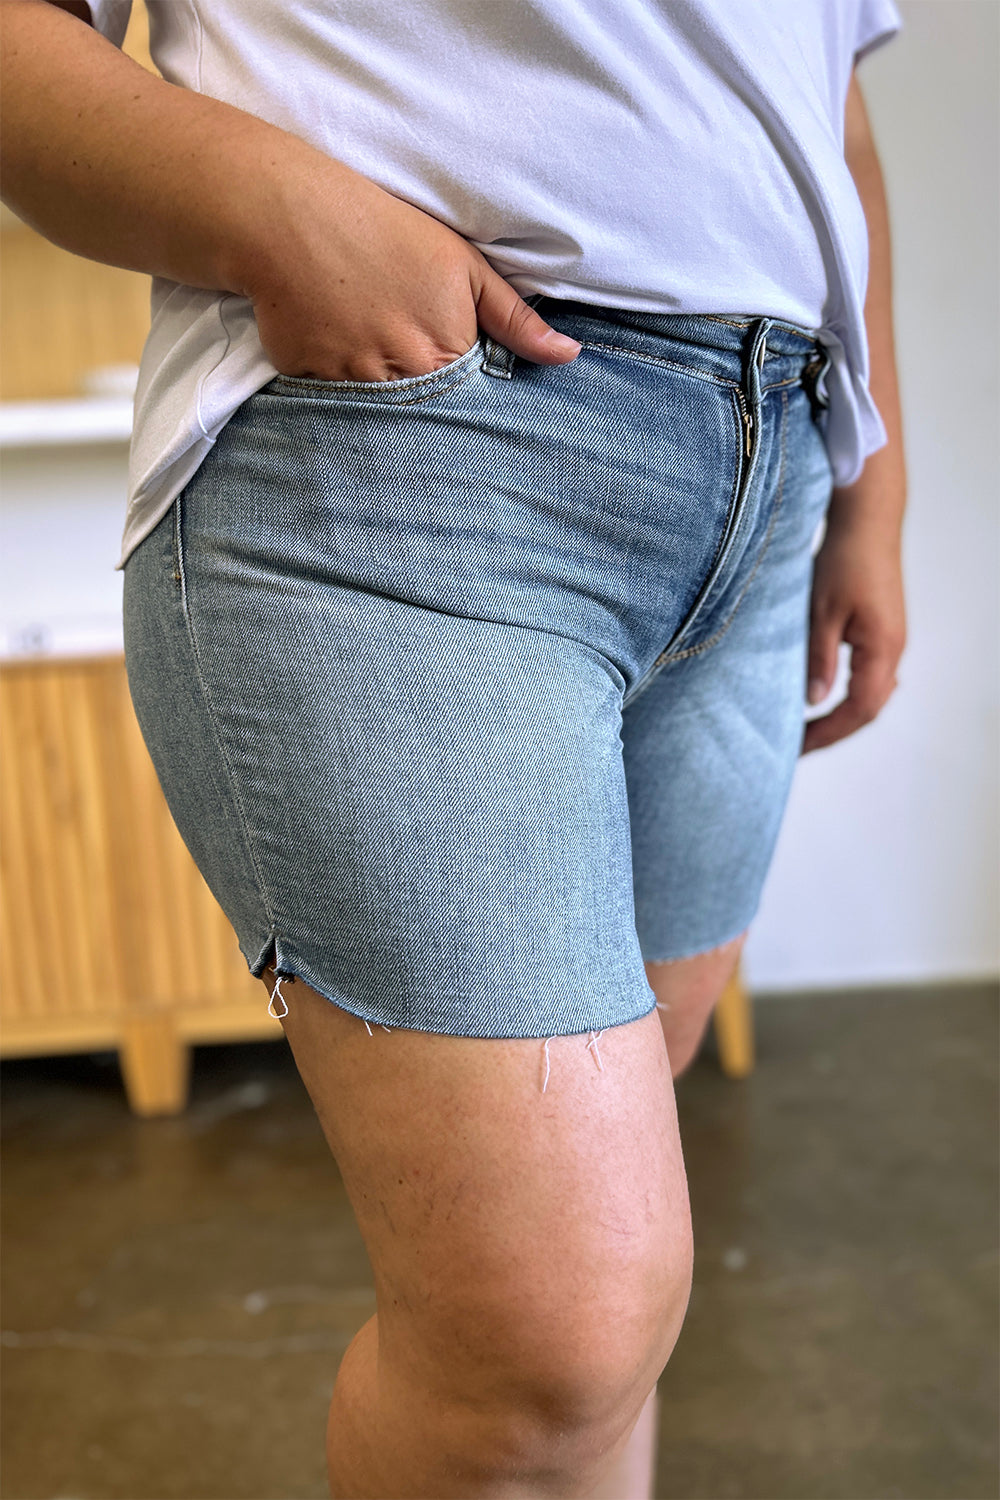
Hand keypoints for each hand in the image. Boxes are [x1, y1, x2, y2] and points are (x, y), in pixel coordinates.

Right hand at [235, 152, 581, 381]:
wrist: (294, 218)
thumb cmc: (386, 232)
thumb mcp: (464, 267)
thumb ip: (516, 320)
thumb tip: (569, 357)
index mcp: (448, 353)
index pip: (467, 397)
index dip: (459, 382)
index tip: (444, 364)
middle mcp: (405, 377)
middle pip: (424, 408)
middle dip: (418, 390)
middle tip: (398, 345)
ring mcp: (355, 382)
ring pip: (378, 406)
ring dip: (376, 385)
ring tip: (363, 339)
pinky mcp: (310, 381)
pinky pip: (329, 398)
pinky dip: (333, 376)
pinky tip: (330, 338)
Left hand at [800, 504, 906, 754]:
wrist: (867, 522)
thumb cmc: (845, 560)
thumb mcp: (822, 611)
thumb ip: (819, 659)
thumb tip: (814, 701)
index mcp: (882, 649)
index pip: (859, 709)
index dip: (828, 733)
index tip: (797, 747)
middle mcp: (893, 650)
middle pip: (869, 709)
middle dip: (834, 731)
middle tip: (797, 746)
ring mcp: (891, 642)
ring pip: (872, 695)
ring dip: (842, 716)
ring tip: (808, 730)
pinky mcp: (883, 632)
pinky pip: (871, 677)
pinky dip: (850, 696)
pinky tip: (827, 700)